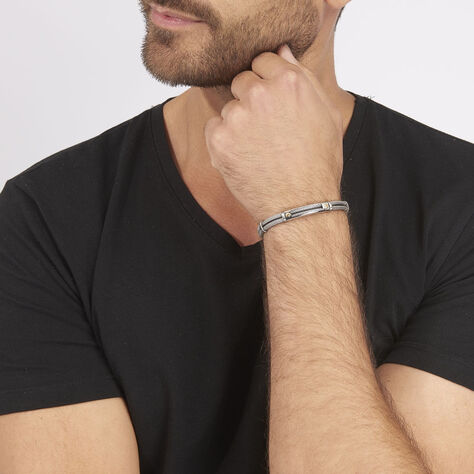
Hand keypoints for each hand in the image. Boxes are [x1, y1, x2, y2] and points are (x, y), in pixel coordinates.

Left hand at [203, 44, 343, 222]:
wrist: (300, 204)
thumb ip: (304, 77)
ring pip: (229, 107)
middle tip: (266, 130)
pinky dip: (224, 141)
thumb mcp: (327, 114)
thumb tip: (282, 51)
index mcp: (289, 81)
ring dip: (238, 122)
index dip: (268, 82)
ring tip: (258, 149)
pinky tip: (244, 157)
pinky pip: (213, 128)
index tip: (273, 104)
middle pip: (242, 81)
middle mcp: (260, 93)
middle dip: (251, 100)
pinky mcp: (218, 139)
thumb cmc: (318, 163)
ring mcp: (237, 116)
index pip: (263, 61)